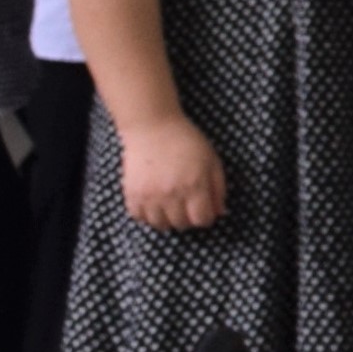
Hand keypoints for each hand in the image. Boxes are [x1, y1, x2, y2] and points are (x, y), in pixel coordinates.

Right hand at [115, 113, 228, 233]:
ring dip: (168, 219)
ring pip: (160, 225)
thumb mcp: (211, 160)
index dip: (206, 216)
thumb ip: (218, 188)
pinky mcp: (132, 193)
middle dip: (188, 218)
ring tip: (170, 205)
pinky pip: (139, 217)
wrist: (152, 126)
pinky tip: (154, 203)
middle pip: (182, 224)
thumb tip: (220, 213)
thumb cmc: (186, 140)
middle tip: (187, 205)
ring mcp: (150, 196)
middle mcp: (172, 194)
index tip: (203, 208)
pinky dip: (147, 215)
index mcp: (195, 185)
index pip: (202, 220)